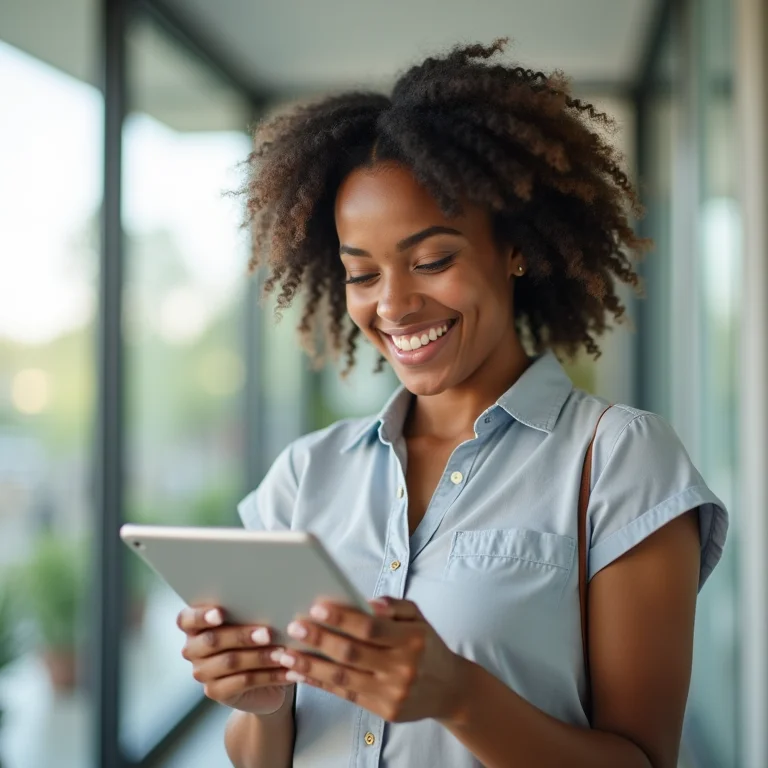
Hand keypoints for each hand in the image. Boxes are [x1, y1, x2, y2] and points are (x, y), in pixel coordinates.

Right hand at [177, 605, 293, 715]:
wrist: (262, 680)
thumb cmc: (256, 638)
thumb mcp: (251, 622)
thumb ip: (251, 611)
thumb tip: (271, 600)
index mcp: (194, 626)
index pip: (187, 619)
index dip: (201, 616)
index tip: (221, 613)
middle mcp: (193, 649)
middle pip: (213, 641)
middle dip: (242, 636)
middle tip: (268, 634)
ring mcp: (202, 672)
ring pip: (230, 662)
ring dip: (260, 656)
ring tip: (283, 653)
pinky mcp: (216, 692)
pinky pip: (243, 682)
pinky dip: (269, 675)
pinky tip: (288, 672)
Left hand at [272, 597, 465, 722]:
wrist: (450, 689)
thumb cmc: (427, 646)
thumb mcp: (419, 618)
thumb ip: (395, 606)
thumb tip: (368, 601)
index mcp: (411, 640)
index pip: (371, 628)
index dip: (342, 617)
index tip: (316, 607)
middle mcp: (402, 668)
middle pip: (352, 653)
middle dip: (319, 639)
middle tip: (294, 627)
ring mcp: (392, 693)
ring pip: (344, 677)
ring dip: (310, 665)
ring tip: (286, 653)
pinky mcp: (384, 711)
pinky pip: (346, 695)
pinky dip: (320, 683)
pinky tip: (300, 672)